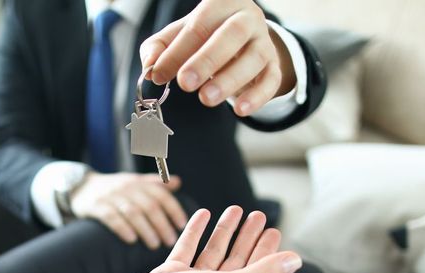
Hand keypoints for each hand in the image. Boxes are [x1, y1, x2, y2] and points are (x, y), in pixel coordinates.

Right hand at [70, 173, 187, 249]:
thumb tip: (178, 182)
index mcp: (138, 183)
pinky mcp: (96, 206)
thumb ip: (155, 183)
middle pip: (149, 206)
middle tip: (170, 241)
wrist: (80, 186)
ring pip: (133, 212)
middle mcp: (127, 188)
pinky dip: (122, 228)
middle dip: (162, 224)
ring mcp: (111, 196)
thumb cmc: (114, 188)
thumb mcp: (133, 181)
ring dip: (146, 229)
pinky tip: (131, 240)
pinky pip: (111, 217)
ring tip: (154, 244)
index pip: (161, 195)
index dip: (173, 209)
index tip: (182, 225)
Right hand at [109, 206, 302, 272]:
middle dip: (248, 237)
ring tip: (234, 209)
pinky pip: (188, 248)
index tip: (274, 230)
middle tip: (258, 215)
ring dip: (225, 230)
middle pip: (237, 261)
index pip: (256, 272)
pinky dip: (196, 231)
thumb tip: (295, 261)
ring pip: (214, 252)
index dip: (266, 251)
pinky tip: (203, 214)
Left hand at [140, 0, 295, 115]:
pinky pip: (272, 79)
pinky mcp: (274, 64)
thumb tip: (150, 66)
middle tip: (185, 84)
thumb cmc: (203, 36)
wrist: (240, 39)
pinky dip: (257, 96)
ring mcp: (264, 41)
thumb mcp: (177, 35)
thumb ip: (158, 48)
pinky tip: (240, 110)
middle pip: (233, 34)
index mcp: (220, 4)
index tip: (159, 75)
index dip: (177, 52)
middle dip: (207, 60)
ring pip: (255, 57)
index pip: (198, 26)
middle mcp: (247, 17)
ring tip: (207, 99)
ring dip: (230, 80)